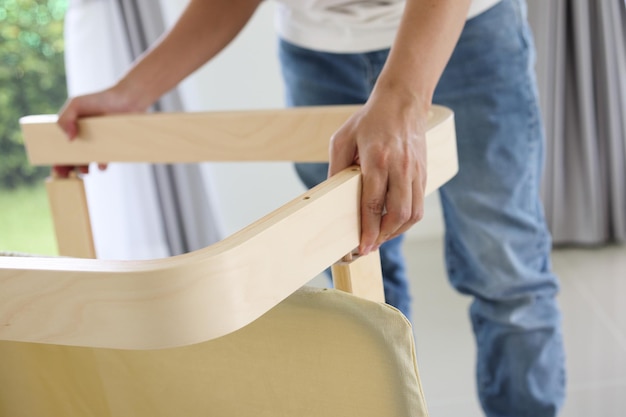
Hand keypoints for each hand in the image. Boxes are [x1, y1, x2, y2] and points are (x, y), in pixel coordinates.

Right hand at [54, 85, 148, 176]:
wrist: (128, 99)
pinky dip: (103, 164)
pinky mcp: (113, 147)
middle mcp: (85, 138)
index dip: (57, 159)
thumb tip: (68, 139)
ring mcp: (99, 143)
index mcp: (73, 129)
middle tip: (66, 176)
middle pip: (73, 158)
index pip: (61, 147)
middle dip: (69, 168)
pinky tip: (101, 165)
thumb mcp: (77, 104)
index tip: (55, 169)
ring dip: (84, 169)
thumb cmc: (100, 99)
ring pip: (89, 161)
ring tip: (84, 171)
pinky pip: (107, 160)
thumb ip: (65, 118)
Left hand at [328, 92, 427, 255]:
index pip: (373, 203)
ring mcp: (415, 171)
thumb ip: (336, 168)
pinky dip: (406, 220)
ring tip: (380, 238)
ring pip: (412, 213)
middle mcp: (400, 167)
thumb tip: (330, 197)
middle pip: (397, 214)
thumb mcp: (342, 139)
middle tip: (369, 247)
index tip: (362, 248)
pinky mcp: (424, 173)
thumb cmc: (369, 120)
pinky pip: (419, 205)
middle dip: (383, 236)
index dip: (368, 230)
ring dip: (396, 232)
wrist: (403, 100)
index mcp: (377, 159)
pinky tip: (393, 223)